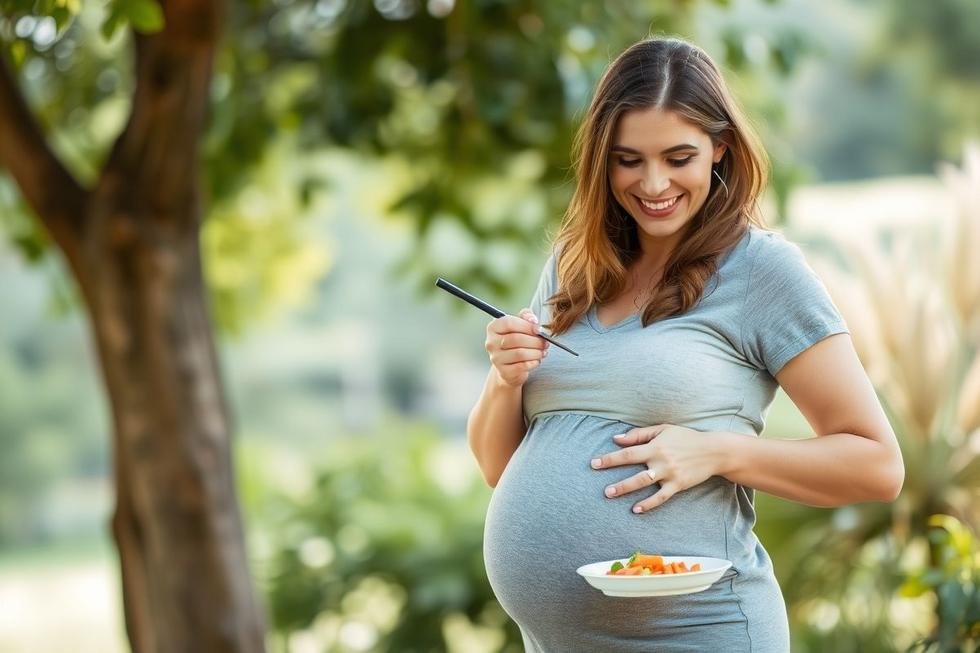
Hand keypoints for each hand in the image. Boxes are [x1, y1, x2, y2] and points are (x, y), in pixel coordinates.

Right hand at [485, 308, 548, 387]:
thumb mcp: (520, 325)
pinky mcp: (504, 372)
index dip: (526, 325)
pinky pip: (522, 366)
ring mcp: (496, 358)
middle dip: (535, 341)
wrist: (510, 366)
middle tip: (545, 343)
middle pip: (516, 339)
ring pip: (520, 353)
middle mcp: (491, 343)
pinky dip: (533, 363)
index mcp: (493, 328)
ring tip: (543, 351)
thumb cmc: (517, 341)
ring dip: (536, 352)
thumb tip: (533, 320)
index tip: (539, 329)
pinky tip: (537, 360)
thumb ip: (526, 316)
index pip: (508, 323)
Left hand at [589, 424, 724, 512]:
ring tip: (610, 494)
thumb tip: (616, 438)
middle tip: (602, 488)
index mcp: (655, 446)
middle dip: (617, 479)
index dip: (610, 458)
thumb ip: (639, 434)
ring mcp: (670, 474)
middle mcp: (661, 460)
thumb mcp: (663, 429)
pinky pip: (661, 497)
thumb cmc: (685, 437)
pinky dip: (648, 504)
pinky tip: (636, 509)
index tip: (594, 463)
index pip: (628, 452)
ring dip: (627, 489)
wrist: (713, 451)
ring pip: (644, 484)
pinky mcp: (678, 485)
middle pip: (634, 471)